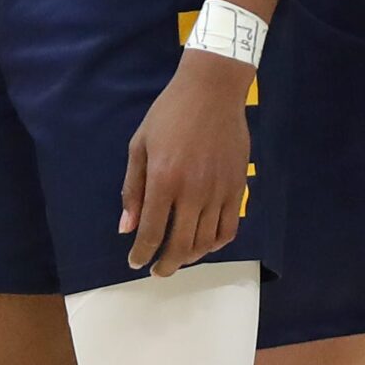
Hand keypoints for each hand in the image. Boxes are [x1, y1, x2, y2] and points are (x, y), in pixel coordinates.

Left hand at [121, 49, 251, 275]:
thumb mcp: (139, 146)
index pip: (152, 231)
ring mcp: (219, 192)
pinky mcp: (238, 189)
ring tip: (177, 258)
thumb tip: (126, 228)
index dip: (142, 253)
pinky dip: (215, 244)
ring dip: (190, 257)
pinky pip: (229, 229)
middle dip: (166, 263)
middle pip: (181, 244)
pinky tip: (203, 244)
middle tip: (157, 270)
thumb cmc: (168, 115)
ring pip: (207, 242)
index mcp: (163, 180)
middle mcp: (193, 192)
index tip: (135, 263)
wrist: (211, 93)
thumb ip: (132, 189)